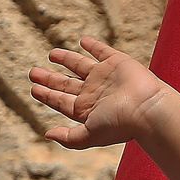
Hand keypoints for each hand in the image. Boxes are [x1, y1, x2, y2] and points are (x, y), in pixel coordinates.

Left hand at [30, 36, 172, 149]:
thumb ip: (70, 137)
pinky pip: (101, 51)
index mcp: (87, 110)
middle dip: (50, 79)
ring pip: (80, 66)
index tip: (34, 89)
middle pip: (66, 84)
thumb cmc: (120, 123)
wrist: (147, 107)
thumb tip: (47, 134)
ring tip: (51, 54)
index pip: (61, 101)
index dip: (47, 95)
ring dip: (66, 60)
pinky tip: (82, 41)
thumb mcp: (90, 134)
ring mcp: (105, 77)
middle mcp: (94, 93)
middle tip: (33, 72)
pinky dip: (92, 46)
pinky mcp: (117, 62)